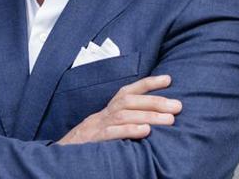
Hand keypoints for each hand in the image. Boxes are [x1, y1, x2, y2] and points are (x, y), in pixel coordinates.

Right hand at [57, 75, 181, 144]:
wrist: (61, 158)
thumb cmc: (89, 146)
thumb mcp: (106, 130)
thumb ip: (124, 123)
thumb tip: (153, 120)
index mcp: (106, 111)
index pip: (127, 91)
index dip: (148, 83)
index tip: (168, 79)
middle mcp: (102, 115)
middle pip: (128, 100)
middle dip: (155, 101)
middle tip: (178, 106)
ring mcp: (96, 128)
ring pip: (123, 115)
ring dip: (148, 115)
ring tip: (169, 119)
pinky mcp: (92, 142)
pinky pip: (111, 134)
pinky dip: (129, 130)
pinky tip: (145, 131)